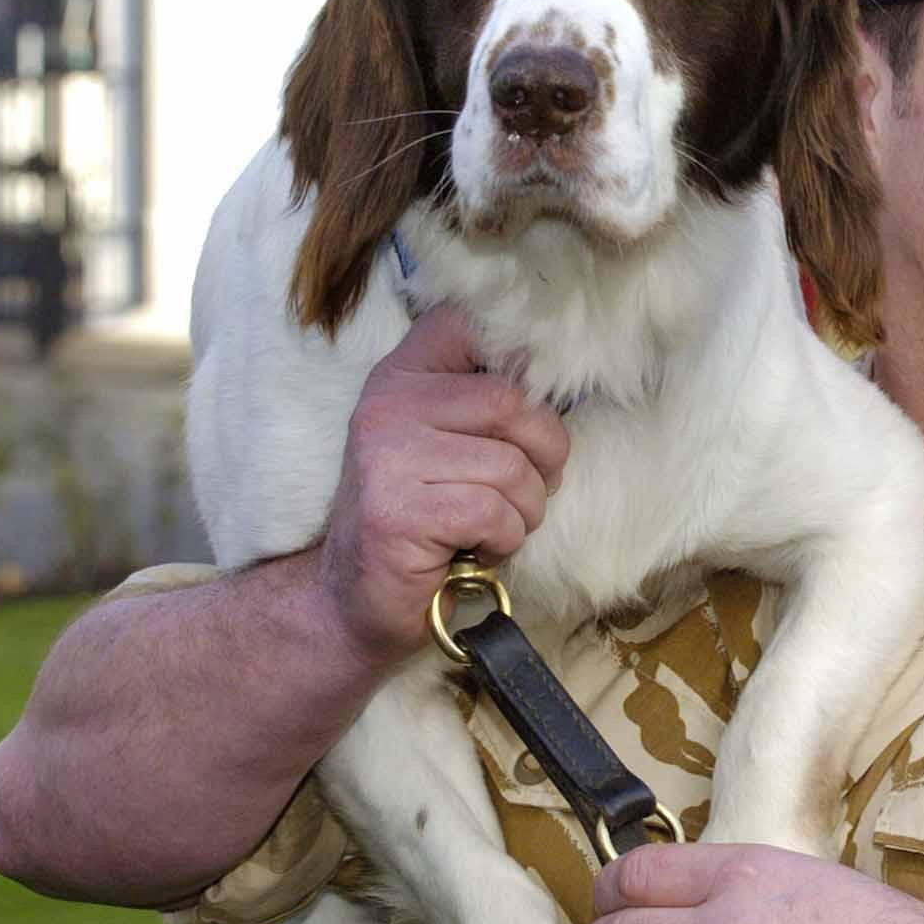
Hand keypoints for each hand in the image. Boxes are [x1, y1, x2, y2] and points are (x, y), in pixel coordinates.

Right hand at [316, 305, 569, 664]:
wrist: (357, 599)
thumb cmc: (425, 518)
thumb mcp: (449, 443)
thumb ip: (488, 402)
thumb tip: (567, 379)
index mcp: (402, 375)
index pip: (468, 324)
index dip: (520, 358)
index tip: (530, 407)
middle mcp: (388, 404)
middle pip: (513, 402)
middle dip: (544, 456)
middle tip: (527, 490)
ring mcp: (387, 456)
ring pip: (511, 466)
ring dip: (524, 510)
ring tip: (494, 526)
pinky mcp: (398, 511)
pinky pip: (494, 513)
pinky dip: (503, 541)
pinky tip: (476, 550)